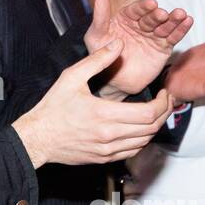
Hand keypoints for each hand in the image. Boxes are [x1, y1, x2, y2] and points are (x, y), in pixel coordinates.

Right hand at [14, 39, 173, 166]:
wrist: (37, 138)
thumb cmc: (52, 108)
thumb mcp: (72, 77)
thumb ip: (97, 60)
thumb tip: (117, 45)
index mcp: (104, 114)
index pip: (148, 113)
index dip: (163, 103)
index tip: (164, 92)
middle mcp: (109, 135)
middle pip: (152, 128)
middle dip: (164, 112)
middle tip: (166, 100)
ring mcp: (108, 149)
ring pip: (145, 141)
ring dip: (155, 126)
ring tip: (155, 112)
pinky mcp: (104, 158)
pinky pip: (133, 150)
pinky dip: (143, 139)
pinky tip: (140, 128)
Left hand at [84, 0, 192, 95]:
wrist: (114, 81)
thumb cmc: (101, 55)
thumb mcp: (96, 36)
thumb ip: (100, 18)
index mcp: (125, 18)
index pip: (135, 10)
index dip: (143, 7)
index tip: (151, 3)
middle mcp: (141, 24)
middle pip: (151, 18)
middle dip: (158, 15)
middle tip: (162, 14)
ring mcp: (153, 35)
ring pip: (165, 25)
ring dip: (174, 19)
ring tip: (181, 14)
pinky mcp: (163, 47)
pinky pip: (173, 37)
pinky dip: (181, 29)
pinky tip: (188, 21)